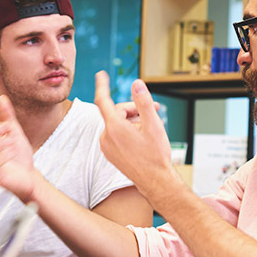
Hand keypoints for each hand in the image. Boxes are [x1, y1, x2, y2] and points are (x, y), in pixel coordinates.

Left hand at [94, 71, 173, 197]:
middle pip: (117, 112)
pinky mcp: (110, 153)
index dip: (102, 85)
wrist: (155, 182)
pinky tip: (142, 136)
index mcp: (114, 128)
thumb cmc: (156, 155)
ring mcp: (107, 146)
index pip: (103, 100)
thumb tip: (136, 83)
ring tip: (151, 125)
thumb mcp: (153, 125)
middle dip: (135, 108)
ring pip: (117, 123)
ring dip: (133, 120)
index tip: (101, 74)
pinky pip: (116, 134)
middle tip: (155, 109)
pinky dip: (128, 130)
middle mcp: (106, 137)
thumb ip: (143, 102)